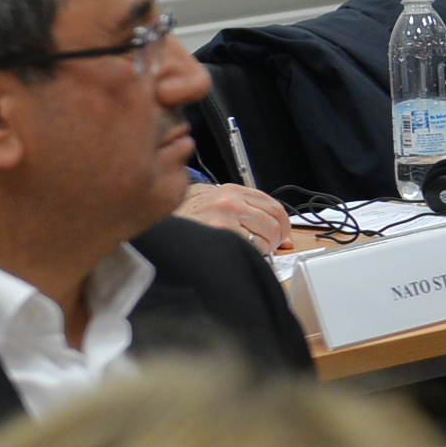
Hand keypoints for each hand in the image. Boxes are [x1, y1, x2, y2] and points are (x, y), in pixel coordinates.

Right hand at [177, 181, 292, 252]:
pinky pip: (252, 248)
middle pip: (274, 222)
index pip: (275, 207)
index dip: (283, 226)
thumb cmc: (190, 217)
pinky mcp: (220, 233)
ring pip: (266, 237)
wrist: (160, 222)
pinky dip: (251, 255)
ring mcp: (225, 216)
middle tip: (265, 247)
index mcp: (233, 191)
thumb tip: (284, 239)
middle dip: (275, 239)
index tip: (282, 236)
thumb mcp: (219, 205)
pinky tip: (236, 253)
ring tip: (247, 250)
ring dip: (263, 248)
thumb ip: (250, 213)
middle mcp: (231, 200)